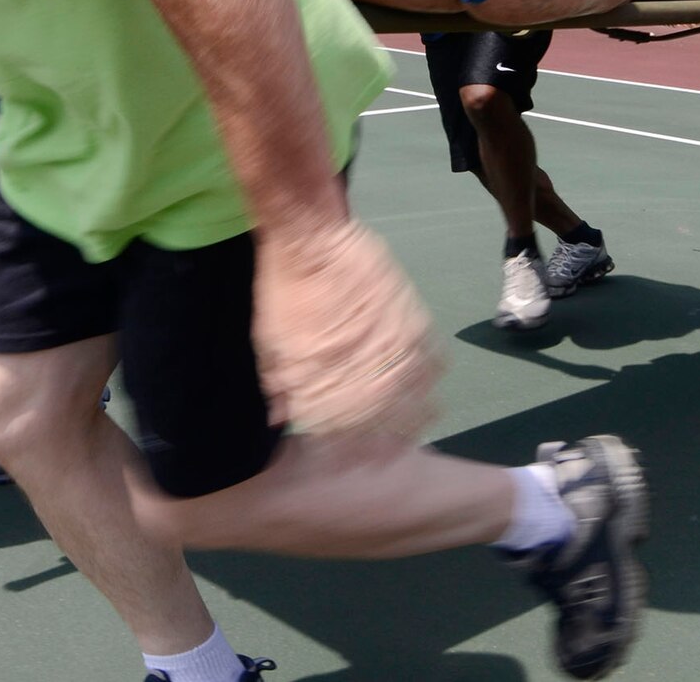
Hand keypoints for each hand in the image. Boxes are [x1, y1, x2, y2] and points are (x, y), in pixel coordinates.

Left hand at [252, 217, 444, 437]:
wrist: (311, 237)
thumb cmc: (283, 289)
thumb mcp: (268, 341)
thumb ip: (279, 383)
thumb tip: (281, 419)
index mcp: (319, 381)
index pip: (337, 430)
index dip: (341, 451)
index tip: (345, 462)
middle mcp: (359, 370)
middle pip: (378, 423)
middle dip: (380, 446)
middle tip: (384, 459)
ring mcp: (389, 346)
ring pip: (411, 399)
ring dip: (413, 420)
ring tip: (414, 433)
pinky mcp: (412, 322)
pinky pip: (430, 362)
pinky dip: (430, 381)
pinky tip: (428, 392)